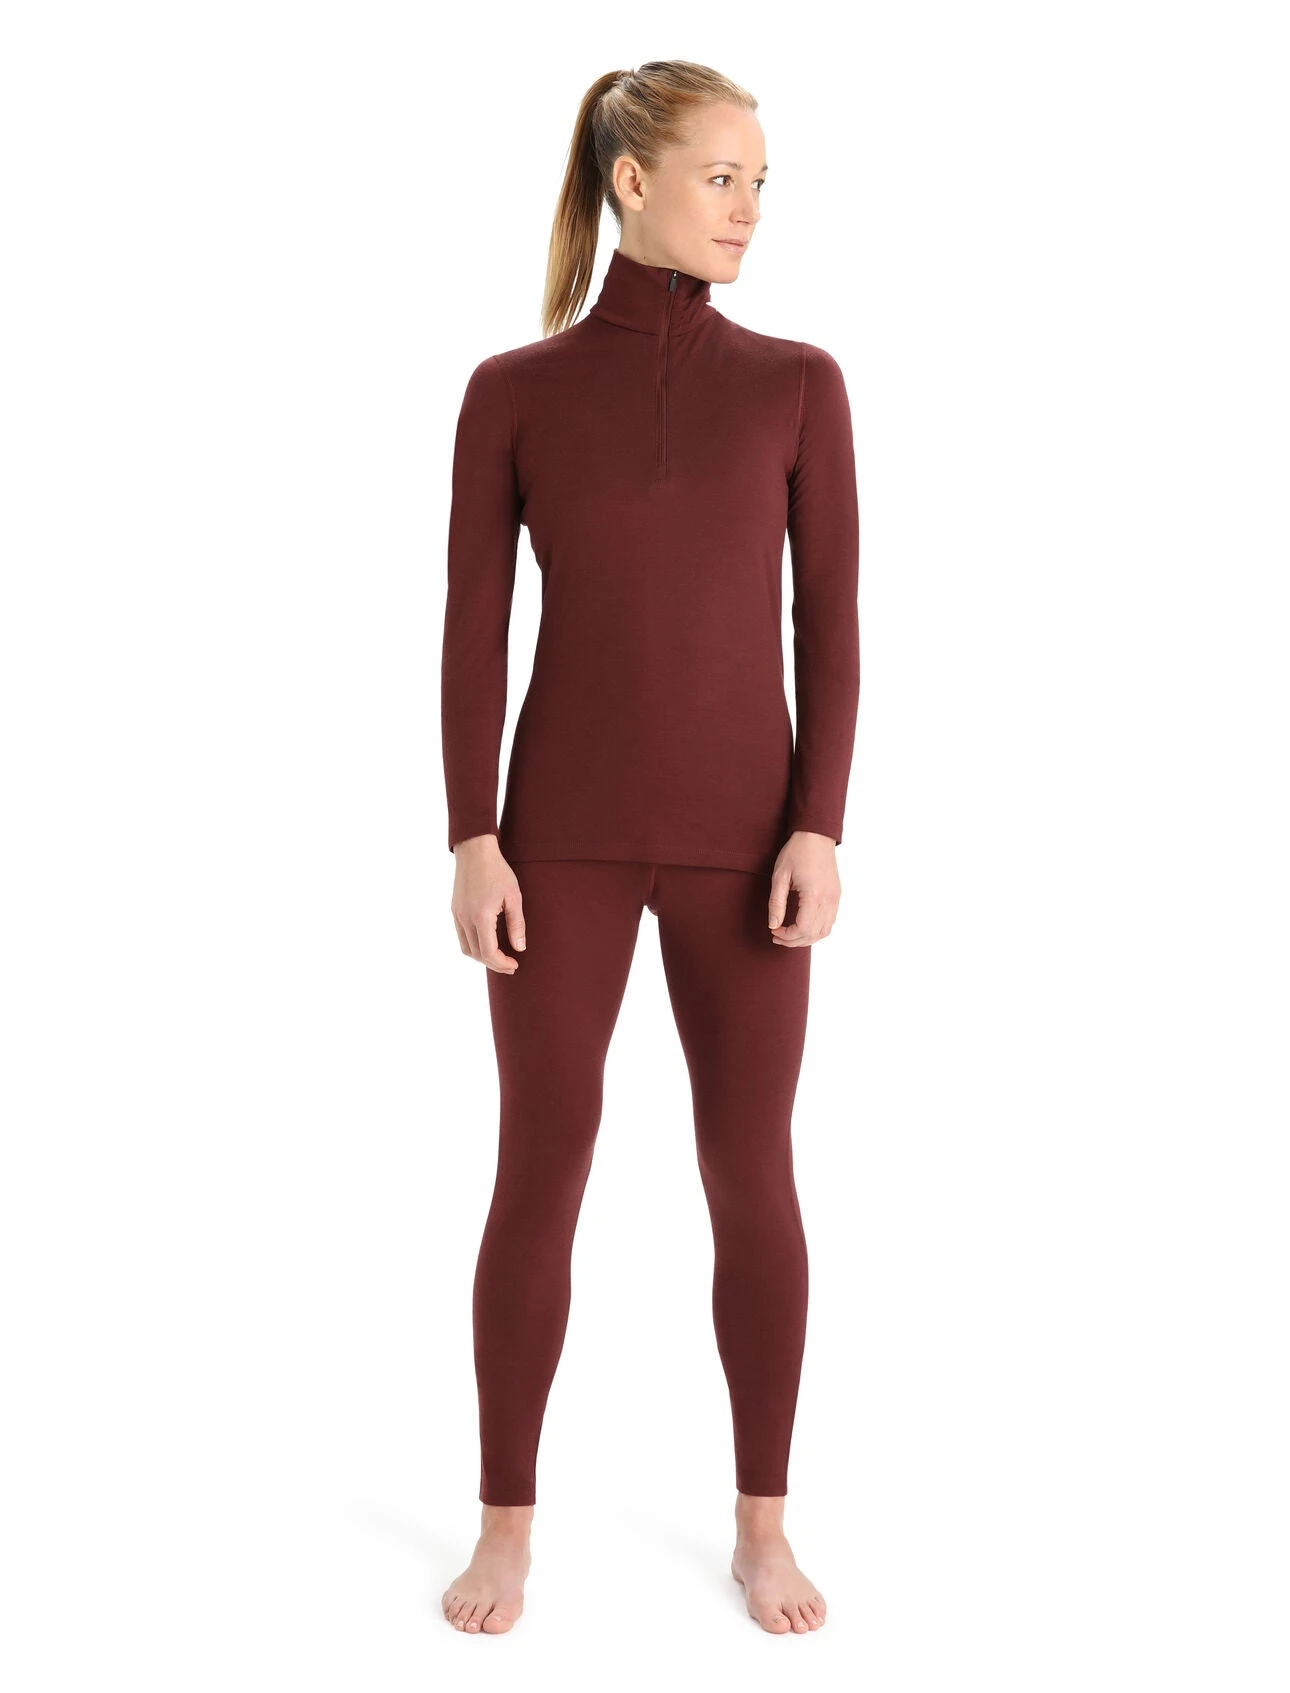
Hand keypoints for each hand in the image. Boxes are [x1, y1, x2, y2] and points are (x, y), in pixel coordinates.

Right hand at [450, 835, 525, 972]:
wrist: (475, 851)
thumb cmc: (498, 871)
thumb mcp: (514, 896)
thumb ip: (517, 924)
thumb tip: (520, 948)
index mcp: (481, 917)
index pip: (489, 952)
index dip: (502, 964)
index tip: (515, 965)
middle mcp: (465, 919)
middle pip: (476, 954)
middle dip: (494, 964)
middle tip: (510, 965)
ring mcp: (457, 915)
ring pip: (466, 948)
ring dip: (482, 957)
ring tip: (499, 956)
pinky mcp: (455, 911)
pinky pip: (461, 937)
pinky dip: (473, 946)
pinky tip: (487, 942)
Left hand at [768, 831, 839, 945]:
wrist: (816, 835)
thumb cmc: (797, 852)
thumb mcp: (780, 876)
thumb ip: (776, 903)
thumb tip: (773, 925)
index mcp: (814, 895)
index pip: (803, 929)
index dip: (787, 936)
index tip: (774, 931)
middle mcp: (828, 900)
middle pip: (814, 934)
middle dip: (794, 941)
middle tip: (777, 936)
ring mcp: (835, 898)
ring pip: (824, 932)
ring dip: (806, 938)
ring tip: (789, 934)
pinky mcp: (836, 896)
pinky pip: (830, 922)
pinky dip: (816, 930)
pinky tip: (802, 926)